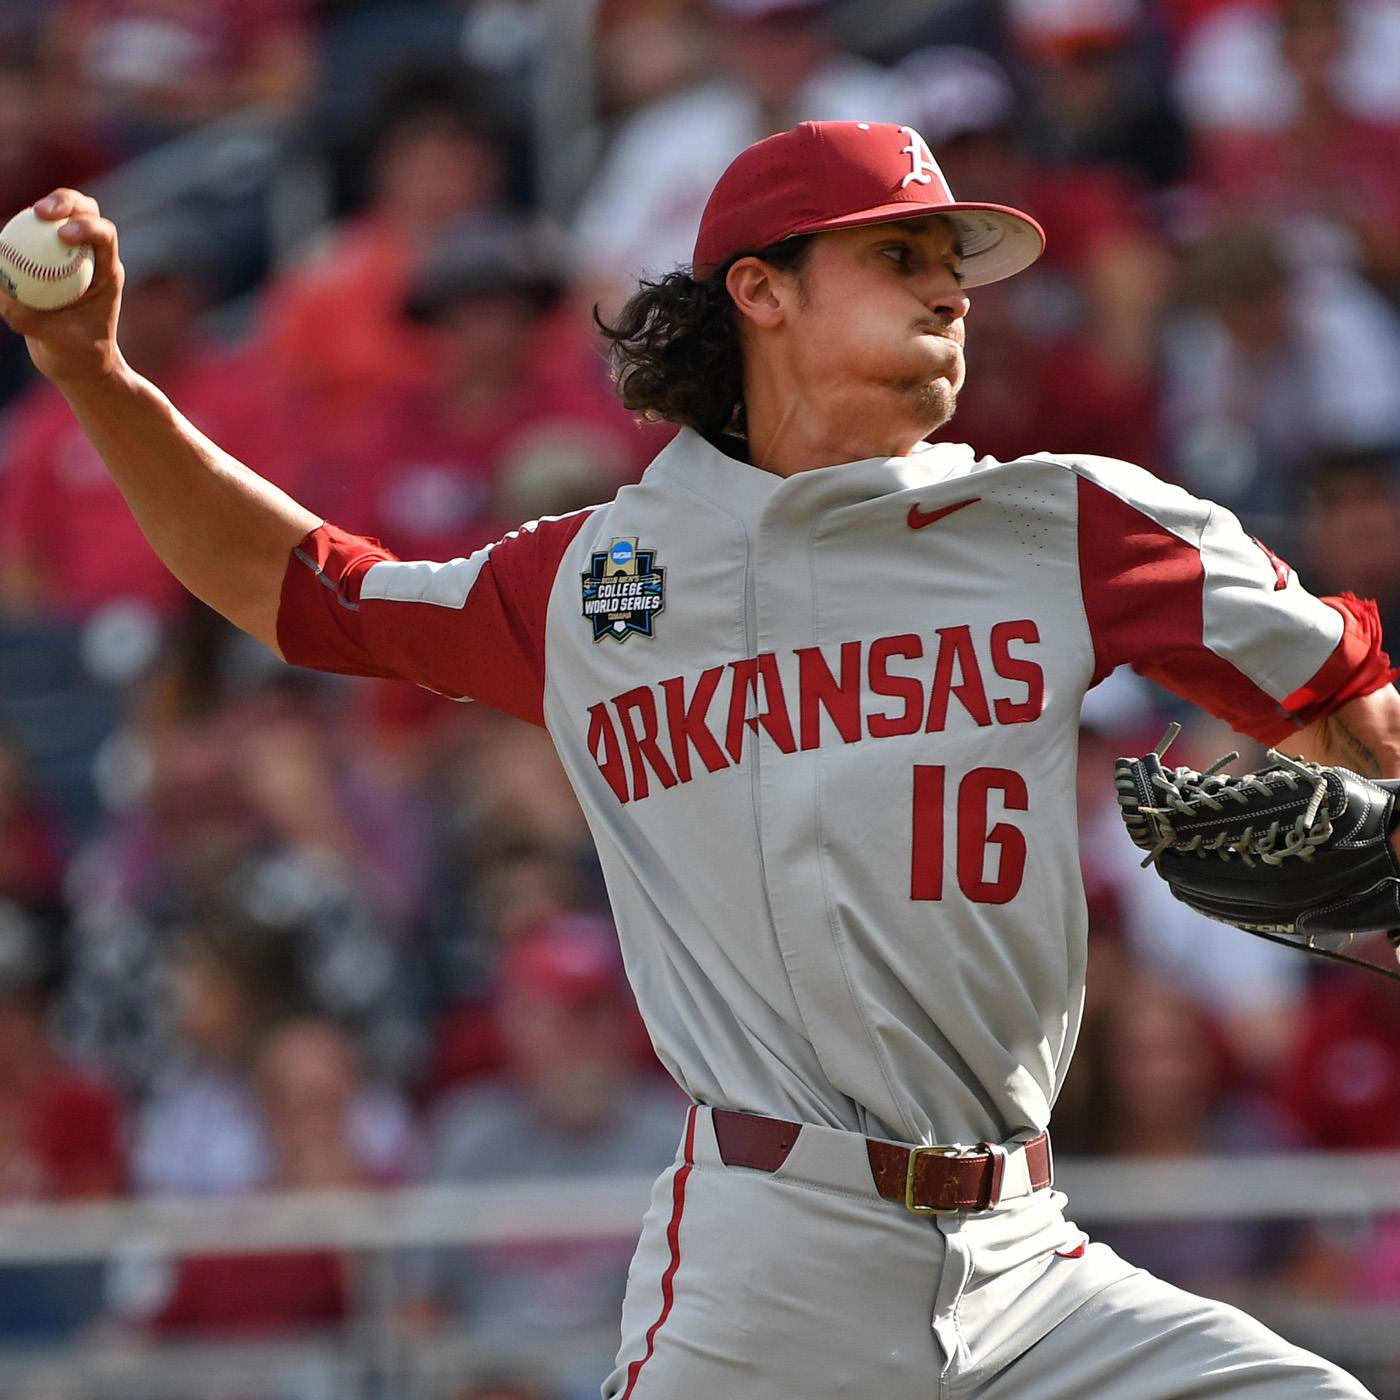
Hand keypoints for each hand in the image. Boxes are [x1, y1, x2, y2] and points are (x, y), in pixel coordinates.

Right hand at [0, 190, 124, 386]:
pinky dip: (22, 232)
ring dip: (42, 208)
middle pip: (86, 211)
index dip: (87, 225)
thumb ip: (30, 320)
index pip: (105, 236)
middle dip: (65, 201)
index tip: (63, 234)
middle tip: (40, 212)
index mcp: (107, 274)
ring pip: (61, 217)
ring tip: (26, 214)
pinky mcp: (51, 261)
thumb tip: (3, 296)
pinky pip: (36, 237)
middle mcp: (94, 259)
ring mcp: (73, 257)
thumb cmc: (78, 357)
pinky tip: (5, 239)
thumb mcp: (56, 343)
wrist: (80, 366)